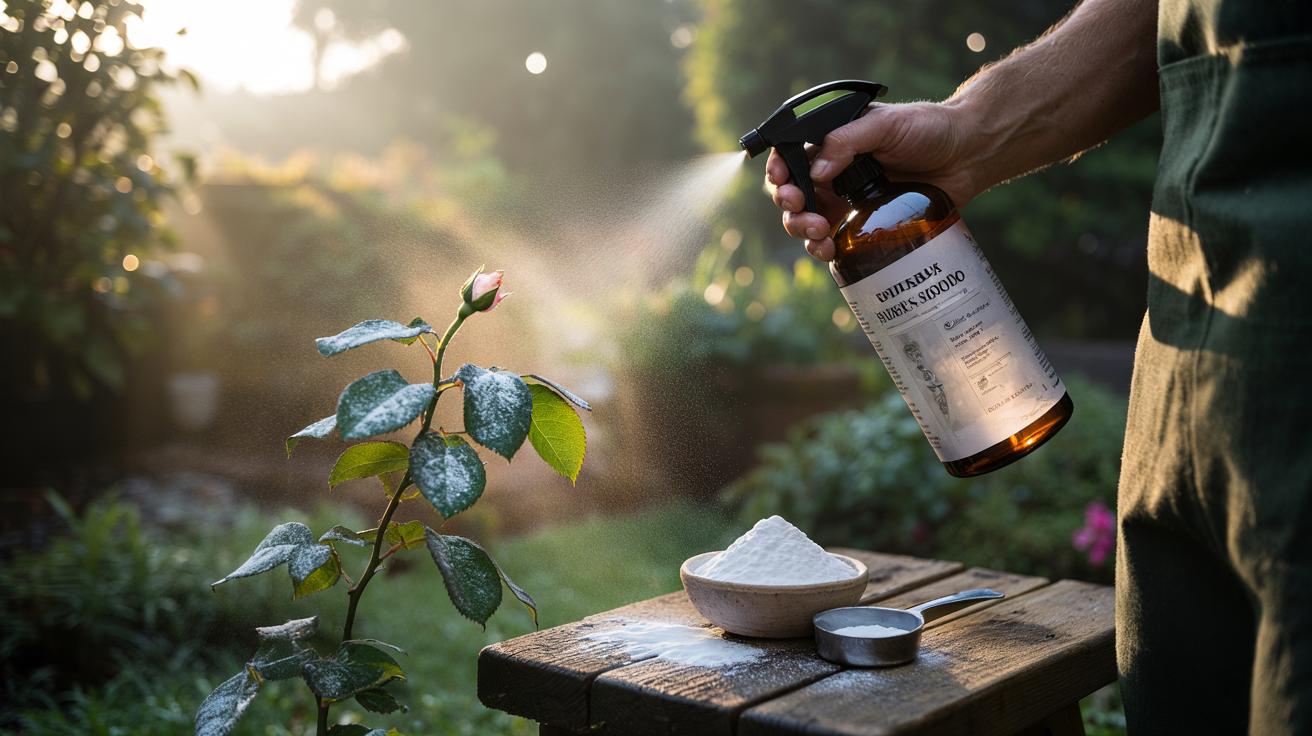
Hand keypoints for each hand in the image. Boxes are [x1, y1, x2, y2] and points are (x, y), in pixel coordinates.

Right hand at [764, 101, 979, 260]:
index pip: (790, 157)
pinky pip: (835, 242)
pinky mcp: (865, 225)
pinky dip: (824, 250)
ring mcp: (848, 201)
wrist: (969, 153)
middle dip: (789, 206)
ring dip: (801, 230)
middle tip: (800, 208)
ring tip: (817, 233)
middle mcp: (834, 173)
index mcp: (832, 144)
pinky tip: (828, 251)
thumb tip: (815, 171)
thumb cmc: (928, 129)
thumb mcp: (885, 124)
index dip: (778, 170)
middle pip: (793, 194)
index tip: (781, 179)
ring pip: (807, 221)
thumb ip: (847, 140)